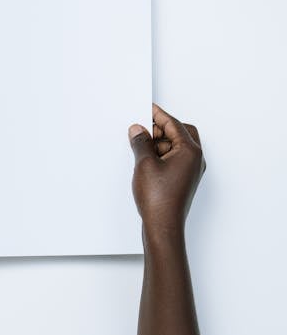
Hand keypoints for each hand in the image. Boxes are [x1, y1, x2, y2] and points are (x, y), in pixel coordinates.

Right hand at [128, 104, 205, 234]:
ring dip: (160, 142)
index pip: (174, 124)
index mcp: (190, 151)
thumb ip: (141, 142)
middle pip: (180, 133)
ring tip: (140, 147)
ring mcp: (190, 170)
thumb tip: (138, 130)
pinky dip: (161, 154)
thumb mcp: (144, 163)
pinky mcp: (183, 179)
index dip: (158, 115)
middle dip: (162, 129)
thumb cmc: (159, 199)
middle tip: (143, 129)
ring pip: (177, 146)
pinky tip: (146, 160)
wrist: (163, 225)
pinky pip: (174, 158)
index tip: (147, 108)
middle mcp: (195, 160)